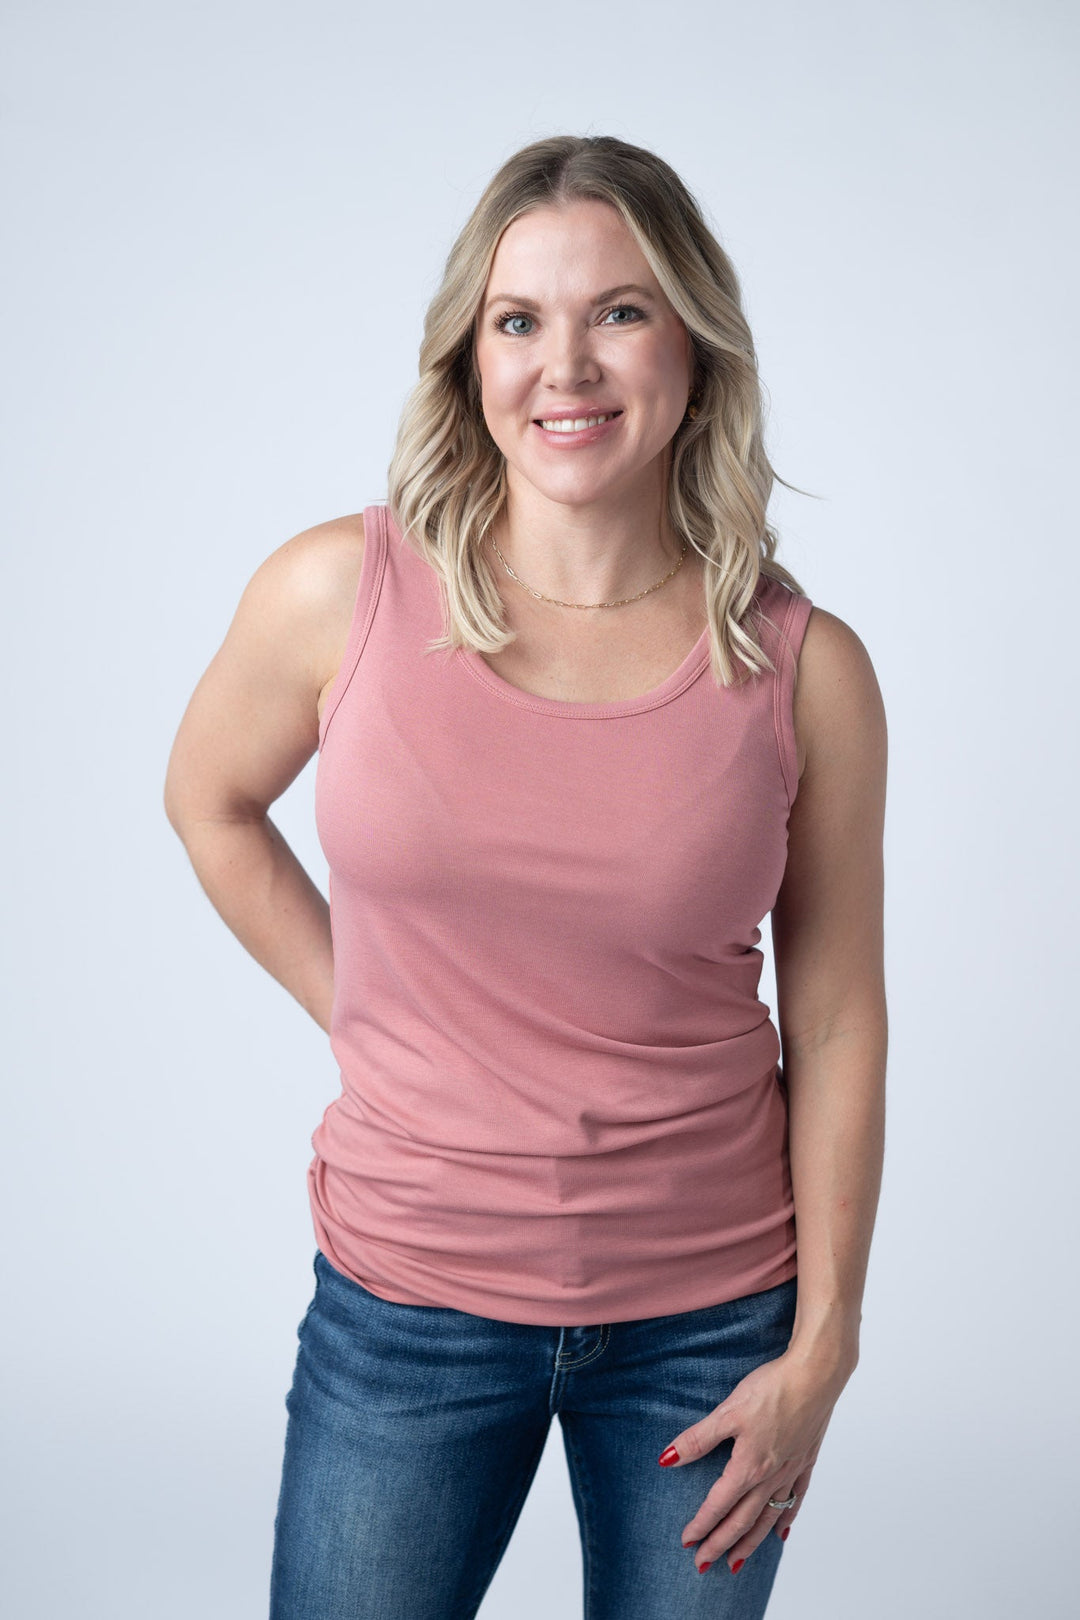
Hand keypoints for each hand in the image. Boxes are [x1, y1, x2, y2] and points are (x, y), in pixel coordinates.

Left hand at [659, 1348, 850, 1573]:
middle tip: (704, 1564)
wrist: (815, 1375)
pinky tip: (781, 1532)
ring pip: (768, 1517)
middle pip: (742, 1520)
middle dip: (721, 1544)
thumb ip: (698, 1439)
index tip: (687, 1542)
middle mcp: (770, 1476)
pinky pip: (795, 1499)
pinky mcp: (806, 1460)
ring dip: (750, 1542)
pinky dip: (786, 1518)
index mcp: (748, 1466)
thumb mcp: (727, 1412)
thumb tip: (667, 1459)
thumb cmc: (772, 1389)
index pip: (718, 1504)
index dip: (701, 1525)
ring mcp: (791, 1470)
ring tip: (737, 1562)